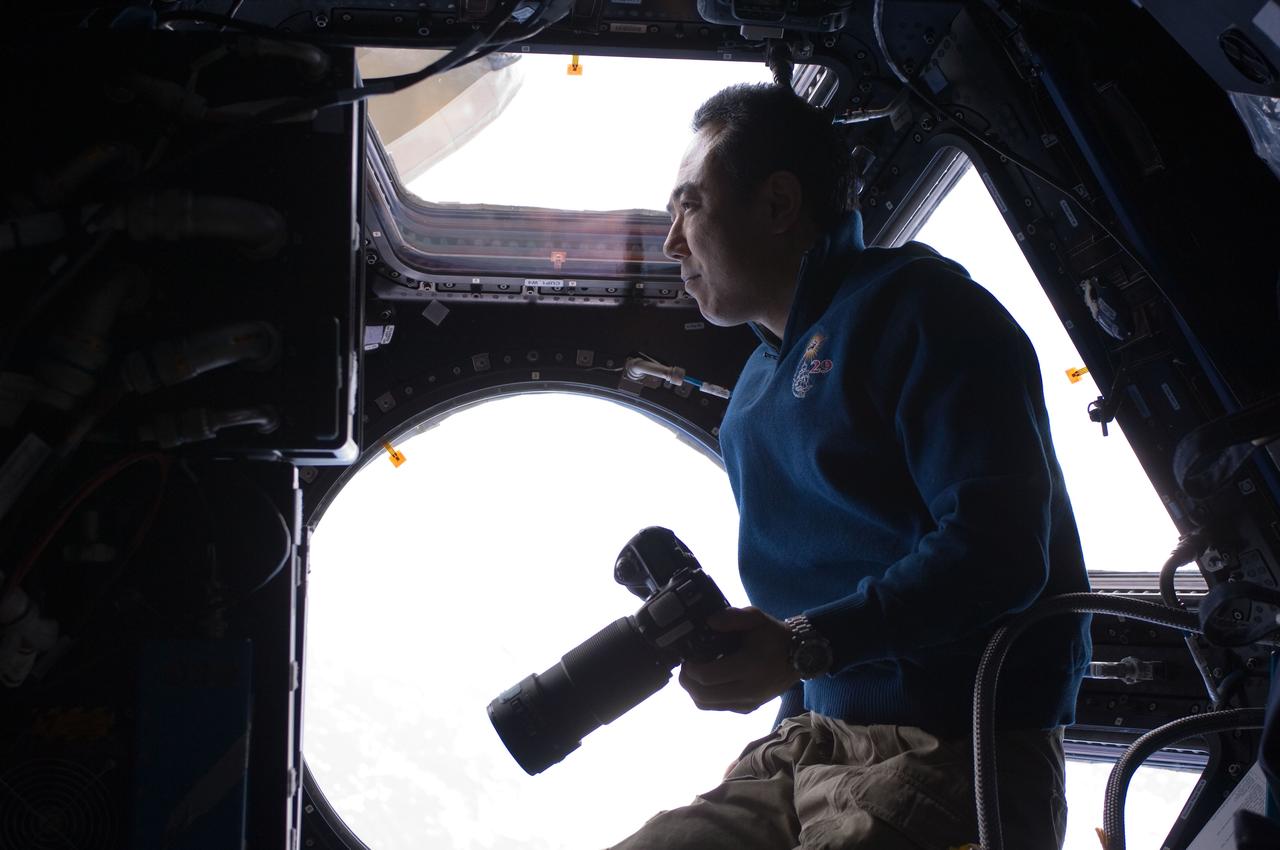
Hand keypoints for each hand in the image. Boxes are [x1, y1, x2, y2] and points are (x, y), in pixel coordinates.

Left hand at [678, 606, 799, 713]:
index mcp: (749, 666)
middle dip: (687, 681)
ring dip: (694, 691)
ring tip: (695, 674)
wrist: (799, 656)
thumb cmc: (774, 636)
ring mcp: (748, 703)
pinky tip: (710, 681)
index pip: (707, 677)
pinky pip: (719, 707)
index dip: (690, 668)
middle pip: (702, 695)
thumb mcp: (756, 618)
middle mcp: (748, 690)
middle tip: (687, 666)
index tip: (688, 657)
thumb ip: (732, 617)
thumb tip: (709, 622)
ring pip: (707, 705)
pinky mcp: (749, 708)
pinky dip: (707, 697)